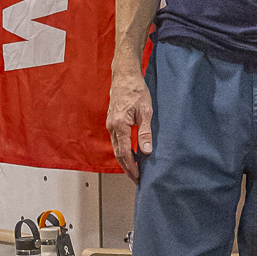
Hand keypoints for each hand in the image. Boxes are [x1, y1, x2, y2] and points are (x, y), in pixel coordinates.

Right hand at [108, 61, 153, 178]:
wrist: (124, 76)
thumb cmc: (136, 91)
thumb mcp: (145, 111)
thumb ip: (145, 132)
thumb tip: (146, 150)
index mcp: (120, 126)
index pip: (125, 153)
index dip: (131, 167)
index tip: (138, 177)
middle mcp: (112, 127)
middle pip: (118, 154)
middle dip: (127, 168)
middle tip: (136, 179)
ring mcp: (110, 124)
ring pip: (116, 148)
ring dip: (124, 160)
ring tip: (135, 169)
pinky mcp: (112, 121)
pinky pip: (116, 140)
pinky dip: (123, 150)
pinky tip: (131, 153)